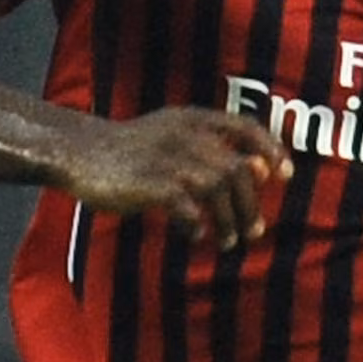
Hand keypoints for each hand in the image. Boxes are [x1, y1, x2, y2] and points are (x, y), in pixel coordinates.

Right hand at [60, 108, 291, 247]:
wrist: (78, 152)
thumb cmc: (129, 150)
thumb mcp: (171, 134)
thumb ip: (211, 147)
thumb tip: (259, 169)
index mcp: (192, 120)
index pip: (243, 126)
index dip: (269, 148)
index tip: (284, 175)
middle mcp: (185, 135)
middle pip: (237, 169)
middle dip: (251, 204)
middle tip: (254, 231)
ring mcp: (167, 158)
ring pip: (218, 189)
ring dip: (229, 220)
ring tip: (229, 241)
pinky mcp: (150, 183)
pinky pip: (187, 208)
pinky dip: (197, 225)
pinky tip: (195, 235)